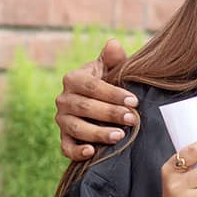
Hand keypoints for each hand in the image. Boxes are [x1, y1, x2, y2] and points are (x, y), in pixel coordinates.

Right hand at [55, 39, 135, 161]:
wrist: (100, 101)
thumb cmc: (109, 81)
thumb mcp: (111, 68)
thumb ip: (113, 58)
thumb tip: (113, 44)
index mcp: (73, 79)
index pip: (92, 86)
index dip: (113, 94)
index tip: (133, 101)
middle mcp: (63, 99)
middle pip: (84, 107)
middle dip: (110, 113)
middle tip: (132, 119)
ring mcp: (62, 120)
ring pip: (76, 128)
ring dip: (97, 133)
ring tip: (119, 136)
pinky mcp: (64, 138)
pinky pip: (66, 147)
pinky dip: (77, 151)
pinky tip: (92, 152)